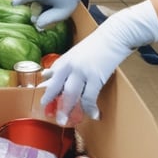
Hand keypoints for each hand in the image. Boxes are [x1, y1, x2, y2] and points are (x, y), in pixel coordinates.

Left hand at [40, 0, 157, 123]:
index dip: (48, 93)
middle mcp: (70, 66)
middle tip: (54, 118)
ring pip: (71, 95)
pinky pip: (89, 97)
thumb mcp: (74, 54)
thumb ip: (61, 65)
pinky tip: (93, 114)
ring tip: (67, 121)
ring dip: (69, 110)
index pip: (53, 79)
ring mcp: (82, 71)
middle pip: (58, 89)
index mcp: (65, 60)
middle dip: (55, 105)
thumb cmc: (95, 45)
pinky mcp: (96, 76)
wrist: (113, 36)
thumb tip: (46, 75)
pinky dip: (90, 108)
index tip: (44, 104)